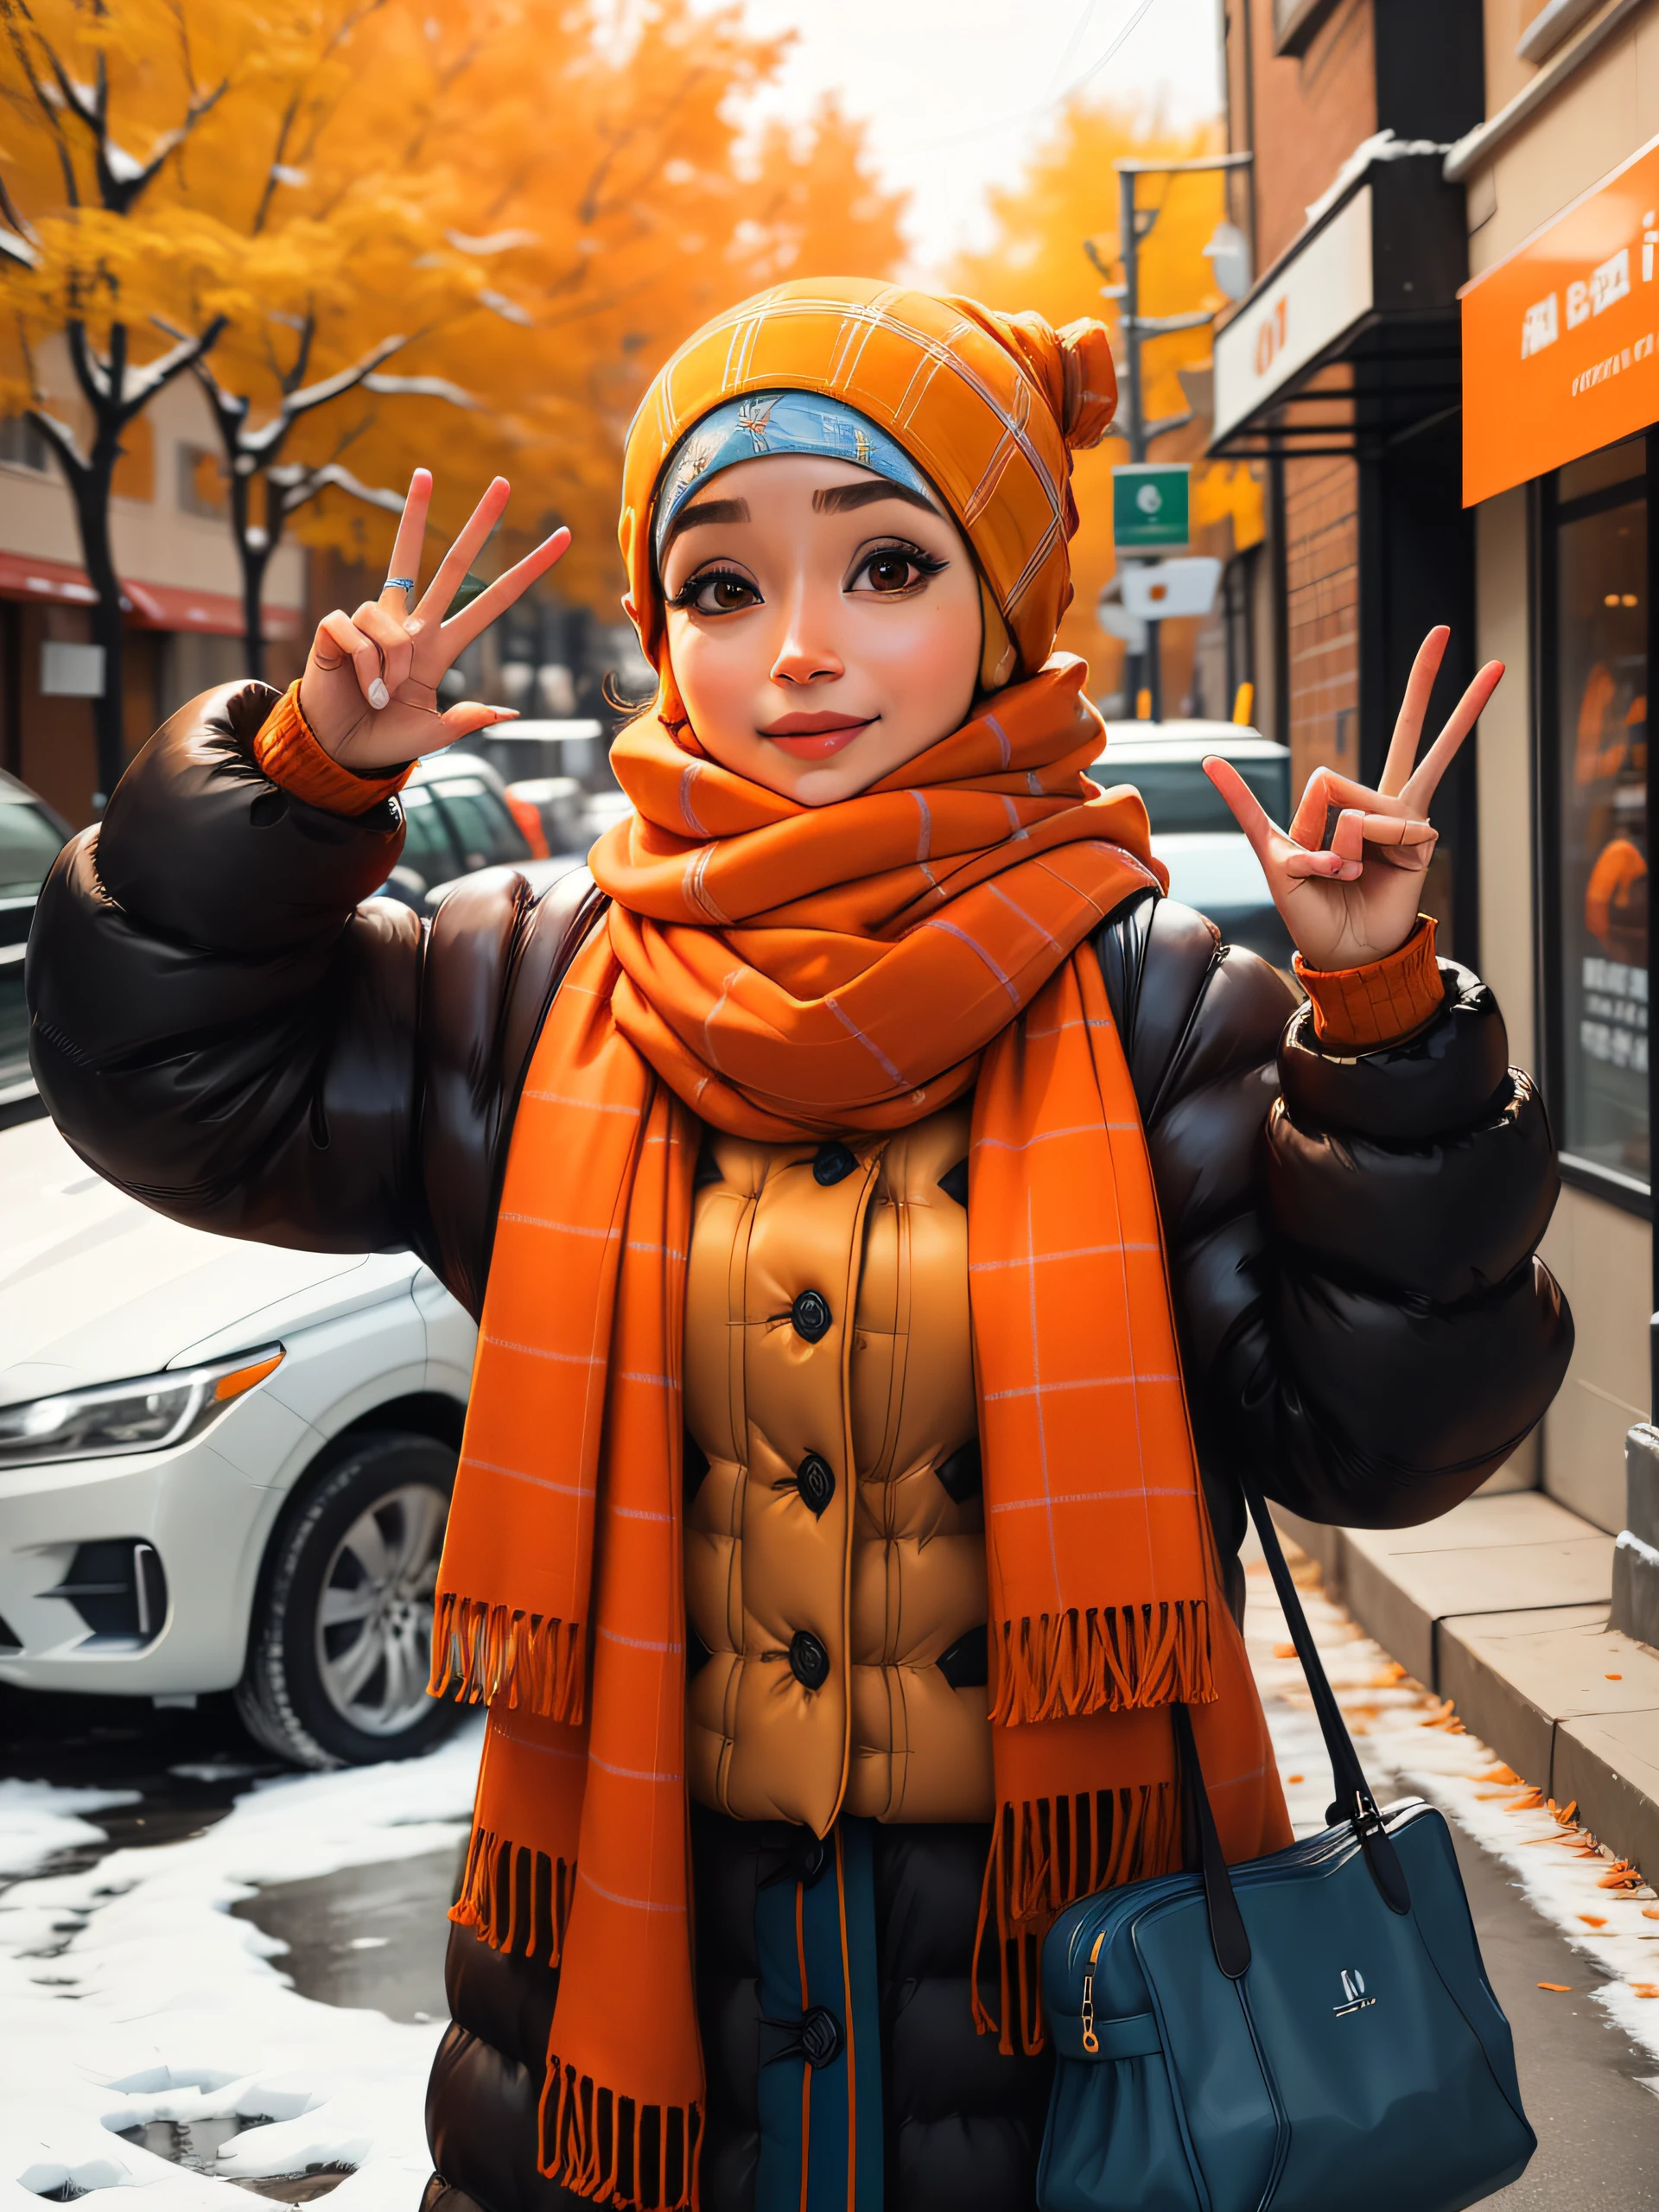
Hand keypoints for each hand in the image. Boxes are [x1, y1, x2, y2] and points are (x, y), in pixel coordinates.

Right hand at [297, 469, 570, 771]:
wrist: (338, 750)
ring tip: (380, 696)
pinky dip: (364, 667)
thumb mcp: (433, 733)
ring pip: (395, 623)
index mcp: (440, 647)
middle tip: (505, 481)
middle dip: (479, 523)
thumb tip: (510, 713)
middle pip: (453, 563)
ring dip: (391, 668)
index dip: (525, 574)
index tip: (557, 542)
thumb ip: (467, 719)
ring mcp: (374, 623)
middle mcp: (411, 625)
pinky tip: (358, 686)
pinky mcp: (338, 628)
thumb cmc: (384, 740)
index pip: (491, 601)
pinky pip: (359, 635)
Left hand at [1202, 627, 1502, 971]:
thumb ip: (1249, 804)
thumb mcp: (1273, 855)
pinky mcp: (1419, 839)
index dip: (1299, 830)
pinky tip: (1365, 873)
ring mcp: (1403, 820)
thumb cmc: (1314, 910)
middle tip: (1444, 629)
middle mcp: (1380, 807)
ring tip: (1341, 876)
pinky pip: (1375, 823)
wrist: (1345, 953)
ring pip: (1360, 795)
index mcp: (1346, 810)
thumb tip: (1209, 759)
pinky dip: (1355, 850)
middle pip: (1411, 732)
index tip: (1308, 868)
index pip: (1324, 781)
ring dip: (1332, 847)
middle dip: (1430, 680)